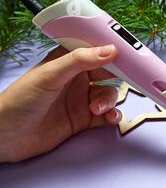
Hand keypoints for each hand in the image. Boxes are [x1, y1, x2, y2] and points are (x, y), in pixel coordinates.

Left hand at [0, 45, 120, 162]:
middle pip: (108, 74)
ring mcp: (81, 100)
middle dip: (118, 79)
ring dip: (109, 101)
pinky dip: (112, 116)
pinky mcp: (84, 120)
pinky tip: (108, 118)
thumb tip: (110, 50)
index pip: (96, 51)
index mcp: (67, 62)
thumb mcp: (50, 75)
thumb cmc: (20, 100)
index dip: (113, 52)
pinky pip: (107, 115)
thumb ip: (80, 61)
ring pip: (109, 96)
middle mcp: (77, 79)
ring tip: (96, 109)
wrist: (7, 137)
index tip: (130, 56)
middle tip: (127, 81)